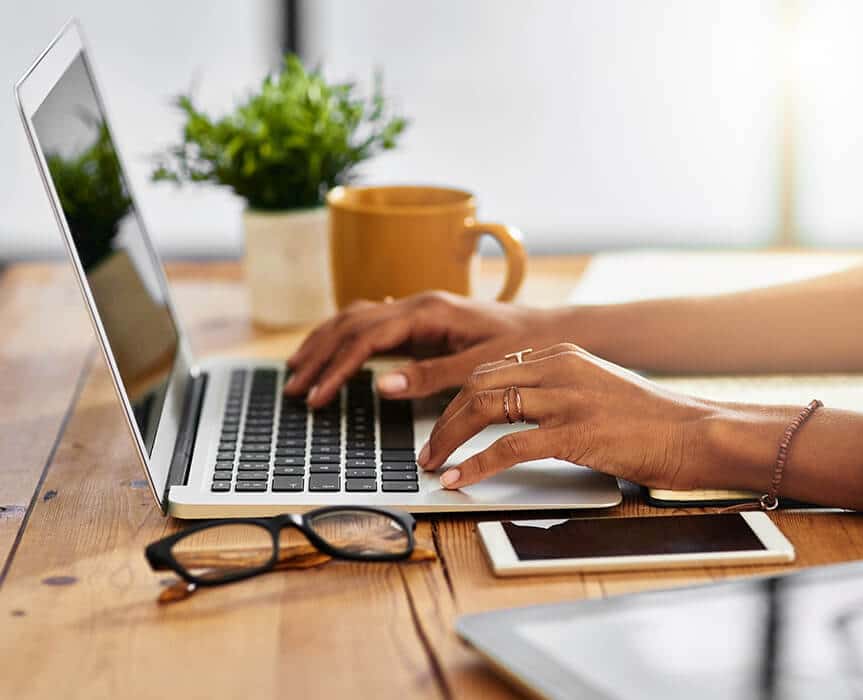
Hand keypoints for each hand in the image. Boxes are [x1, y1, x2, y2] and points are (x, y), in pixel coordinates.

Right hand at [285, 291, 577, 407]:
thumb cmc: (521, 346)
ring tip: (297, 370)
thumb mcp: (479, 367)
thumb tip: (381, 385)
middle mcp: (417, 304)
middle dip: (318, 356)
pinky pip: (371, 322)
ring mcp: (417, 309)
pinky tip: (331, 349)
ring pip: (355, 318)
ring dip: (324, 343)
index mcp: (428, 312)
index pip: (366, 338)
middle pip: (350, 324)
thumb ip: (430, 376)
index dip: (336, 368)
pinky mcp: (421, 320)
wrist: (549, 331)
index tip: (317, 397)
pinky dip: (344, 337)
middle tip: (293, 388)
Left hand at [418, 343, 719, 489]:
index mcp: (561, 354)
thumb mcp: (596, 388)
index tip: (440, 422)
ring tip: (434, 463)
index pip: (490, 369)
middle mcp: (558, 367)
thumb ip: (556, 391)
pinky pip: (509, 446)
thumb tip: (513, 413)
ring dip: (450, 439)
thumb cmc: (650, 419)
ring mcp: (567, 398)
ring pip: (485, 408)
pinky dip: (476, 464)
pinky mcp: (576, 432)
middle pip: (478, 384)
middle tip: (428, 448)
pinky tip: (460, 478)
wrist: (697, 432)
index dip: (456, 398)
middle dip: (444, 418)